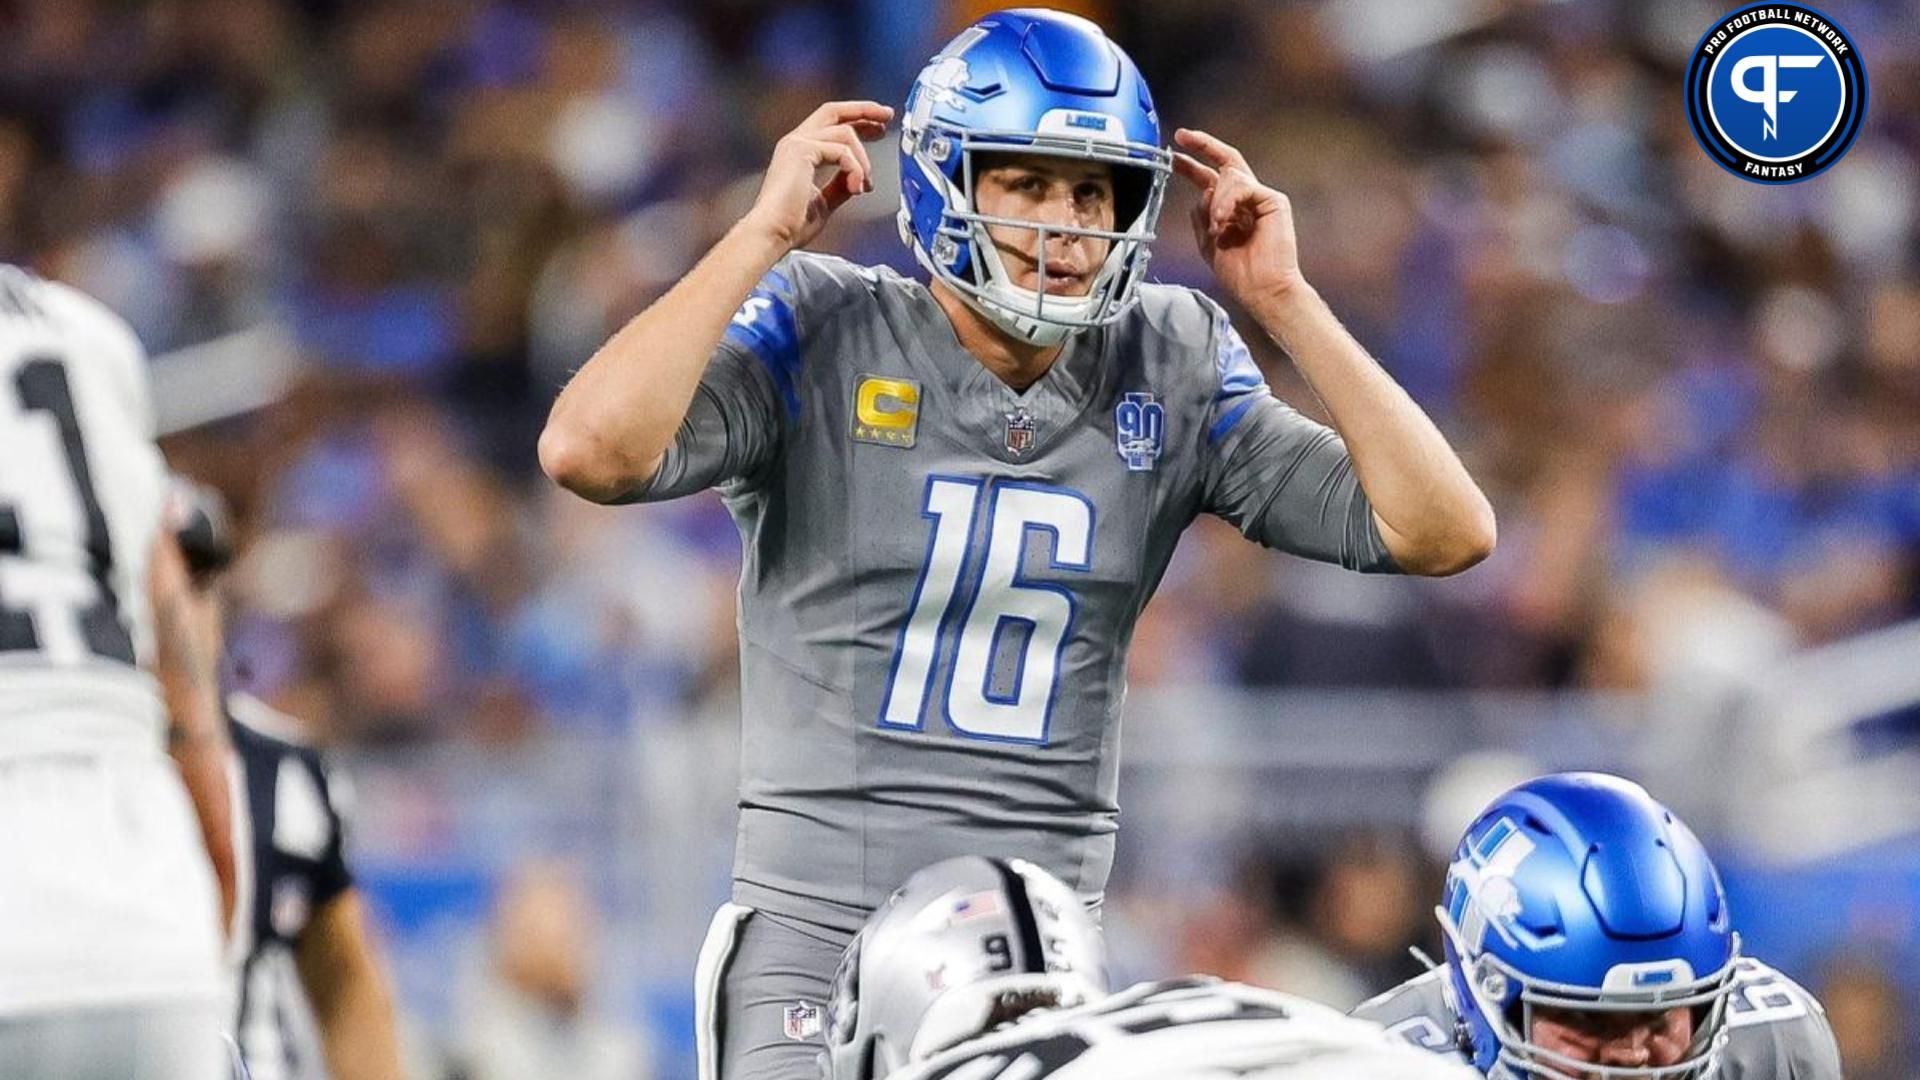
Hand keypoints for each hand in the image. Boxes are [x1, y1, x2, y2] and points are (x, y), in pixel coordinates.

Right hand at [742, 100, 894, 251]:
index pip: (831, 125)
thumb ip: (840, 185)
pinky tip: (857, 188)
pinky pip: (842, 150)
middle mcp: (796, 142)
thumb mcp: (824, 201)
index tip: (878, 127)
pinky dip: (855, 168)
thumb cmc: (790, 225)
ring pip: (844, 133)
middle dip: (864, 111)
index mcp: (799, 152)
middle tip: (887, 116)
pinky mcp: (801, 150)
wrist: (773, 233)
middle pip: (835, 112)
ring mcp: (797, 143)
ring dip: (862, 160)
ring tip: (865, 185)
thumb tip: (857, 178)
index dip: (857, 121)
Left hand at [1171, 128, 1308, 312]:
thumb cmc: (1240, 274)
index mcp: (1230, 210)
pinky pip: (1243, 186)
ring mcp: (1261, 198)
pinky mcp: (1273, 200)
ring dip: (1215, 199)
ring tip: (1216, 226)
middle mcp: (1247, 200)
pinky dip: (1228, 202)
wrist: (1262, 290)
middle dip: (1202, 145)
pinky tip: (1223, 221)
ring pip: (1230, 175)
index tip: (1174, 154)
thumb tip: (1201, 191)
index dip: (1192, 165)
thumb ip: (1201, 215)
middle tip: (1182, 137)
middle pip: (1226, 161)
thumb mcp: (1207, 242)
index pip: (1210, 178)